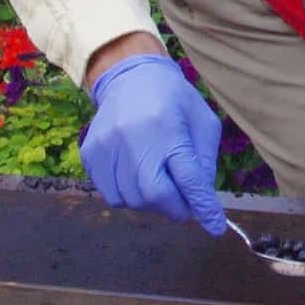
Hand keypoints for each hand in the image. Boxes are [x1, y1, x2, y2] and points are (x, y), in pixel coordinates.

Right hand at [82, 53, 225, 232]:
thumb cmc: (175, 101)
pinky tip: (138, 174)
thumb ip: (204, 162)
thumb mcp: (203, 123)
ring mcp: (107, 147)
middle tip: (185, 205)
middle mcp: (134, 138)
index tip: (215, 227)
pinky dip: (129, 195)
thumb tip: (202, 201)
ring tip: (160, 180)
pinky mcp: (90, 154)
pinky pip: (111, 194)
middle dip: (174, 208)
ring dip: (151, 202)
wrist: (132, 77)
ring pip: (130, 200)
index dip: (202, 206)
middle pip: (154, 195)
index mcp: (167, 128)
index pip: (187, 178)